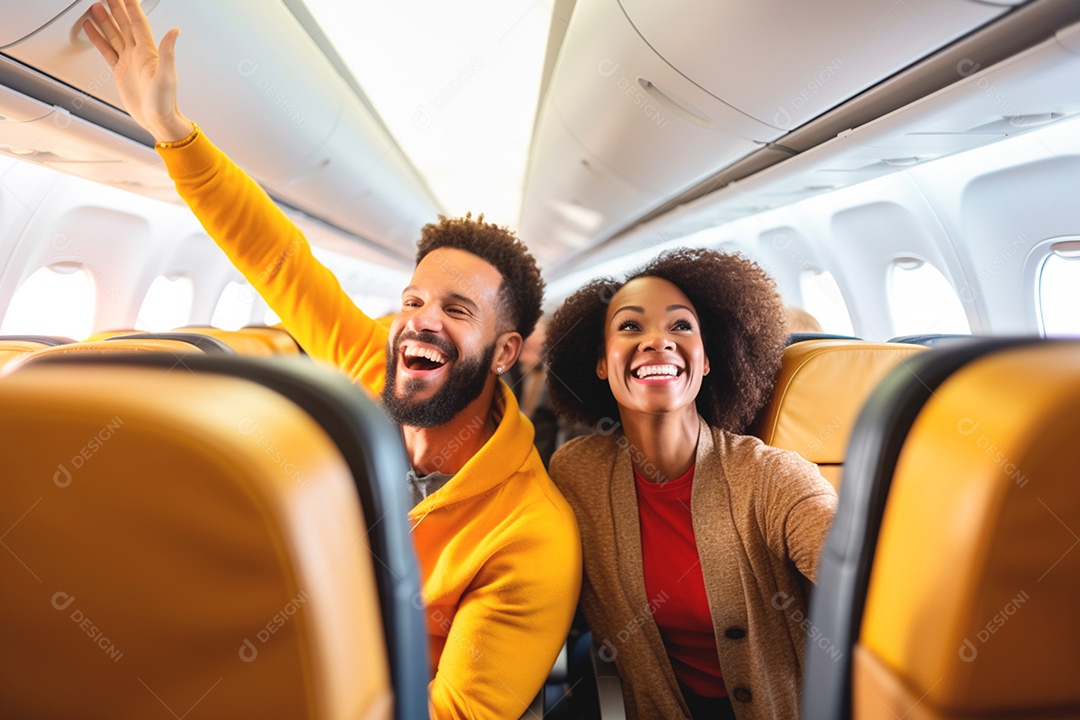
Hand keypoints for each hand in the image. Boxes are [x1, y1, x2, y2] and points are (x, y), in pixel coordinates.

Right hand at [84, 0, 193, 142]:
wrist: (158, 120)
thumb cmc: (165, 102)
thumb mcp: (167, 76)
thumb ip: (168, 52)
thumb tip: (175, 32)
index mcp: (148, 52)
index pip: (138, 23)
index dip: (131, 7)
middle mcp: (137, 54)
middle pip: (124, 24)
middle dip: (116, 8)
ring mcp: (128, 61)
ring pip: (114, 35)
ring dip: (105, 20)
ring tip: (95, 6)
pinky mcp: (120, 71)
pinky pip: (106, 50)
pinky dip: (98, 39)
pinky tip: (91, 29)